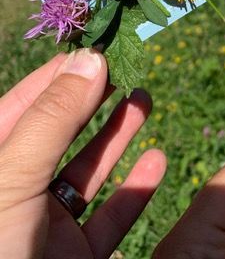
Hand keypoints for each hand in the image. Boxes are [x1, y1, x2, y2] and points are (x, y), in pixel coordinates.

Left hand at [0, 49, 165, 258]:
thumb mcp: (12, 178)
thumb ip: (52, 119)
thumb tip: (90, 59)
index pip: (21, 106)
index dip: (58, 74)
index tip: (97, 47)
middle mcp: (16, 193)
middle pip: (60, 134)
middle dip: (94, 100)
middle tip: (128, 69)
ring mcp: (45, 229)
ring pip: (88, 173)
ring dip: (118, 137)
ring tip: (146, 99)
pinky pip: (110, 219)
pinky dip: (135, 191)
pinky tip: (157, 162)